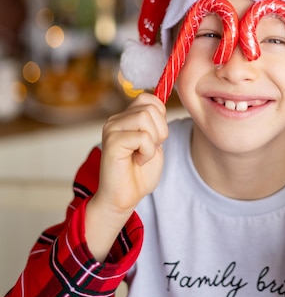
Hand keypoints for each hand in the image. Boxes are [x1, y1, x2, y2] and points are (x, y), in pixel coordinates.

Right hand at [86, 92, 167, 260]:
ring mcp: (112, 129)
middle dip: (160, 130)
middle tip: (150, 149)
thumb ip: (155, 122)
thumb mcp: (154, 142)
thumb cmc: (139, 174)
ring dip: (153, 141)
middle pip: (150, 107)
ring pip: (146, 117)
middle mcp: (115, 120)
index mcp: (125, 118)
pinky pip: (142, 137)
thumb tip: (160, 103)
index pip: (148, 98)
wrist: (123, 199)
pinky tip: (138, 161)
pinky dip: (147, 152)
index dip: (160, 116)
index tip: (156, 138)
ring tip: (143, 155)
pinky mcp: (112, 142)